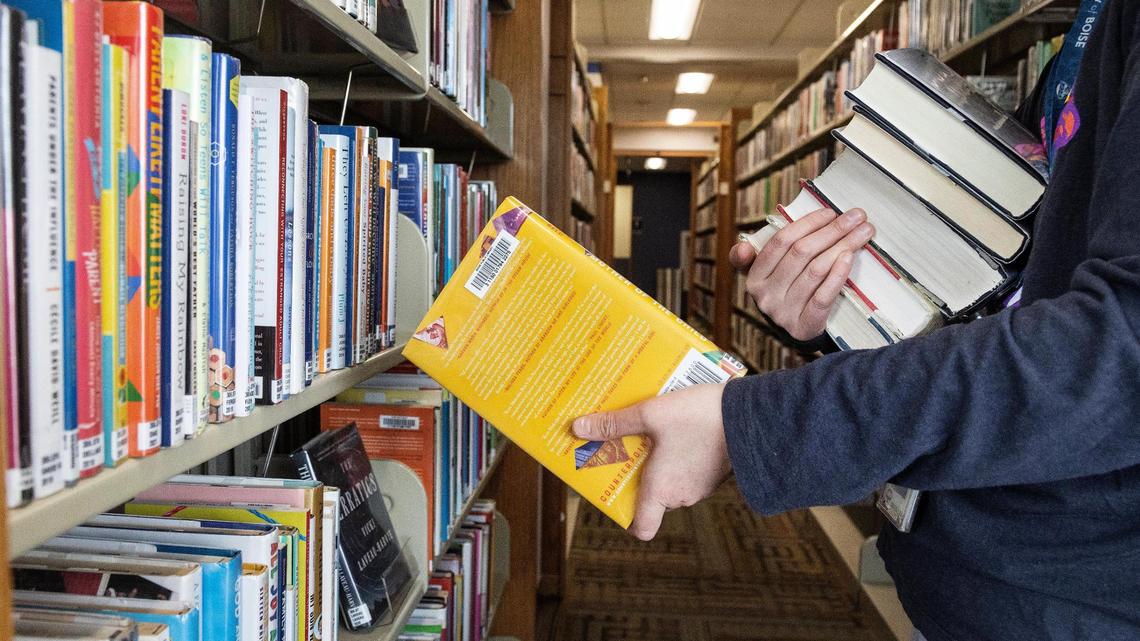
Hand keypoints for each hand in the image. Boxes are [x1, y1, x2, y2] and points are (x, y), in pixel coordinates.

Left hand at [572, 384, 729, 540]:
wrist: (753, 414)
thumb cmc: (699, 418)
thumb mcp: (651, 414)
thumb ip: (615, 424)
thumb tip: (579, 429)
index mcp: (662, 490)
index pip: (643, 527)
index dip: (628, 518)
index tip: (617, 492)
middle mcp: (682, 495)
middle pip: (652, 497)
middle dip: (638, 475)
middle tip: (626, 447)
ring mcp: (701, 485)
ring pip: (672, 481)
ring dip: (660, 462)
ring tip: (650, 432)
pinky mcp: (716, 471)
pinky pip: (690, 470)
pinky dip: (680, 456)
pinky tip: (678, 429)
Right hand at [729, 208, 873, 340]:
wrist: (799, 333)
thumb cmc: (790, 292)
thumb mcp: (771, 274)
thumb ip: (764, 253)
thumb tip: (742, 247)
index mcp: (754, 277)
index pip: (780, 242)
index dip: (807, 224)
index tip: (831, 212)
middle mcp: (765, 295)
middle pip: (801, 253)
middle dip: (832, 230)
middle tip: (855, 217)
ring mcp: (783, 312)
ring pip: (815, 271)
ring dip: (842, 246)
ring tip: (862, 233)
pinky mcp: (804, 326)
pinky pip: (823, 296)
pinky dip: (838, 274)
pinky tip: (850, 257)